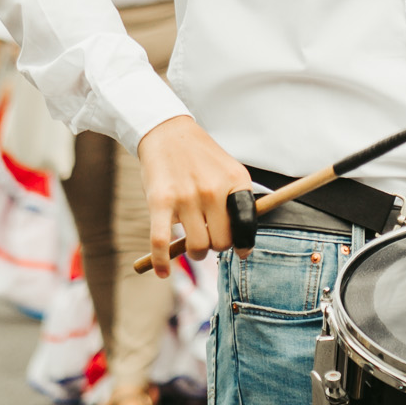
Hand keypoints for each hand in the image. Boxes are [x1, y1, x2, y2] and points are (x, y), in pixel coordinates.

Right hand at [137, 115, 252, 277]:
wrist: (167, 133)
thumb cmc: (201, 158)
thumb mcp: (229, 171)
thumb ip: (238, 204)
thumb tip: (242, 247)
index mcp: (234, 181)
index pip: (246, 225)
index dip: (243, 244)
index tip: (240, 251)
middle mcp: (212, 189)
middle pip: (221, 242)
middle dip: (215, 246)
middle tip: (209, 237)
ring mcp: (185, 196)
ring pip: (197, 247)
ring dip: (195, 252)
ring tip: (191, 242)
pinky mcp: (159, 201)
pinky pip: (161, 242)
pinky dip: (161, 262)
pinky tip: (163, 272)